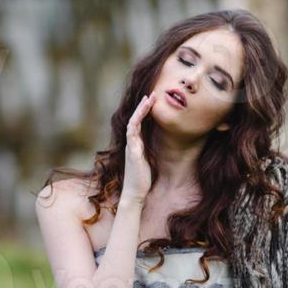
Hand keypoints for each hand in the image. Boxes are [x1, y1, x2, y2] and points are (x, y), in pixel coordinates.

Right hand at [119, 92, 155, 206]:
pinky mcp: (133, 153)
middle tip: (151, 94)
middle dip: (143, 106)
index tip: (152, 100)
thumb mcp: (147, 160)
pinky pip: (132, 135)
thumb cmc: (142, 179)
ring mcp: (131, 147)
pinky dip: (135, 125)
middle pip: (135, 119)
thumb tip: (156, 143)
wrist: (135, 193)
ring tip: (148, 100)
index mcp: (136, 144)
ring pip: (133, 124)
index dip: (144, 111)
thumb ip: (148, 150)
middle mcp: (132, 143)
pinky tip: (139, 116)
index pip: (139, 123)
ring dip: (140, 111)